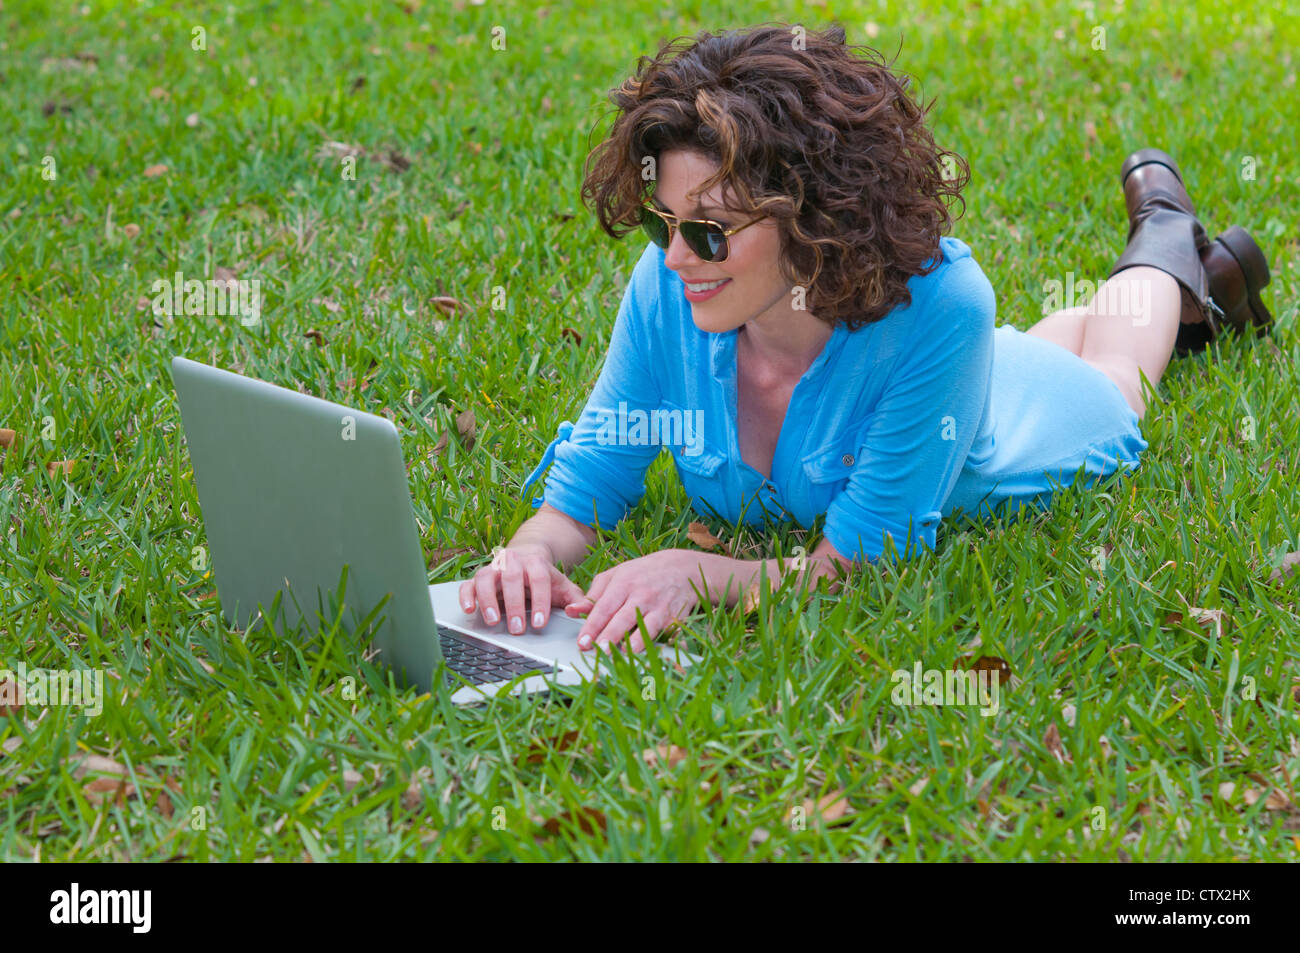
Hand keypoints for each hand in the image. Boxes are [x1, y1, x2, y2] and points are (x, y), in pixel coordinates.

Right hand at [458, 543, 586, 634]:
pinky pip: (467, 584)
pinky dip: (466, 596)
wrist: (527, 557)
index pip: (539, 579)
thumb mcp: (564, 587)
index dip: (540, 601)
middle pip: (512, 578)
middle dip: (515, 604)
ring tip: (493, 621)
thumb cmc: (546, 579)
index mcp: (536, 562)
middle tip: (518, 628)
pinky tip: (469, 610)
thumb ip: (577, 600)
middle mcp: (512, 562)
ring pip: (486, 578)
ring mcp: (493, 569)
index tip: (540, 623)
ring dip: (488, 600)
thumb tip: (578, 612)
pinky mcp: (478, 579)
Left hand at [569, 549, 712, 653]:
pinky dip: (656, 643)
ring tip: (617, 655)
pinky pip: (663, 633)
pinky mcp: (674, 618)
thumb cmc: (644, 573)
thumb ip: (594, 594)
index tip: (582, 642)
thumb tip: (573, 611)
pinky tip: (644, 653)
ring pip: (644, 628)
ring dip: (631, 643)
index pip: (604, 608)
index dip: (592, 626)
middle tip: (595, 651)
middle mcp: (642, 595)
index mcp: (624, 582)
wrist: (684, 568)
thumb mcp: (617, 575)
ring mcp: (659, 607)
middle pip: (622, 619)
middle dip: (608, 636)